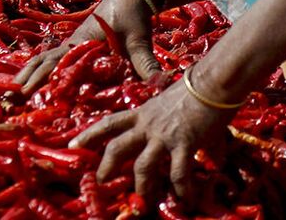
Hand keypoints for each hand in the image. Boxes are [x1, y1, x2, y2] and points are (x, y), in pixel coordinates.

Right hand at [14, 0, 160, 93]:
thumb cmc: (133, 14)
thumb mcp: (138, 39)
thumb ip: (146, 63)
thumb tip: (158, 85)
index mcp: (80, 43)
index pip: (53, 63)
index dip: (37, 78)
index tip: (22, 93)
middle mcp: (71, 45)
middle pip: (42, 63)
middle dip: (25, 79)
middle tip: (7, 98)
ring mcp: (73, 46)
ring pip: (44, 61)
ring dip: (29, 75)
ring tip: (12, 92)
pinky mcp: (78, 48)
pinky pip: (53, 60)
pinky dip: (41, 70)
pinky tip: (33, 82)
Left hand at [71, 77, 236, 205]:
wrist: (212, 82)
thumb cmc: (194, 90)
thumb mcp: (168, 102)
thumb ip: (163, 119)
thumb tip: (172, 133)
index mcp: (141, 113)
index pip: (109, 123)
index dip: (89, 134)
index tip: (73, 145)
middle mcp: (147, 125)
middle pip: (117, 147)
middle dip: (107, 167)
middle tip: (101, 182)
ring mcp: (164, 135)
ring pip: (142, 166)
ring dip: (142, 187)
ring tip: (142, 202)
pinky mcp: (184, 143)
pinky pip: (178, 172)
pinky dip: (181, 189)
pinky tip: (185, 199)